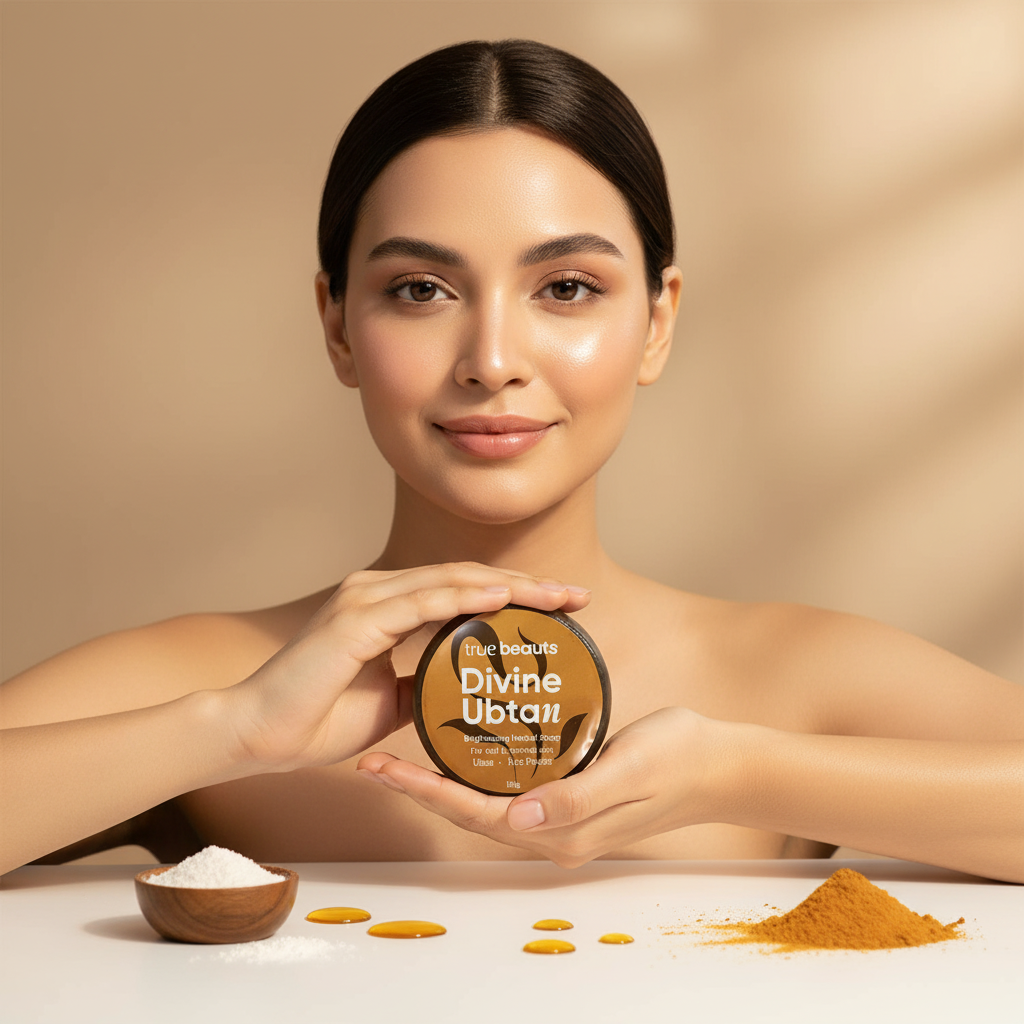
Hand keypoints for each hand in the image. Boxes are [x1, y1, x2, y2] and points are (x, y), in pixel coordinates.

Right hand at [226, 563, 590, 773]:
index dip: (516, 595)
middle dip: (527, 586)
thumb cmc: (318, 718)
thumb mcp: (392, 701)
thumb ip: (425, 684)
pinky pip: (421, 602)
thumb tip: (462, 691)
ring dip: (510, 587)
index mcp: (388, 605)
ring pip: (453, 581)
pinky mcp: (355, 619)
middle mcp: (379, 591)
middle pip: (468, 578)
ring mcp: (366, 599)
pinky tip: (503, 598)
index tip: (561, 607)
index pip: (464, 591)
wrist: (258, 734)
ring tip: (556, 595)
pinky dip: (465, 597)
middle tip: (576, 596)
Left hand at [357, 706, 722, 866]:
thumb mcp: (630, 769)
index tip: (383, 766)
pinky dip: (481, 769)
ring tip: (406, 747)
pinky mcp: (570, 796)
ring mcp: (562, 818)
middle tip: (375, 757)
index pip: (475, 814)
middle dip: (420, 787)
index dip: (425, 791)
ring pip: (487, 801)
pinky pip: (512, 786)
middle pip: (470, 811)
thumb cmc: (680, 758)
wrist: (720, 764)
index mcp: (562, 832)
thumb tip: (517, 820)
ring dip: (444, 779)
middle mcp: (554, 831)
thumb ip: (577, 796)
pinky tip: (467, 743)